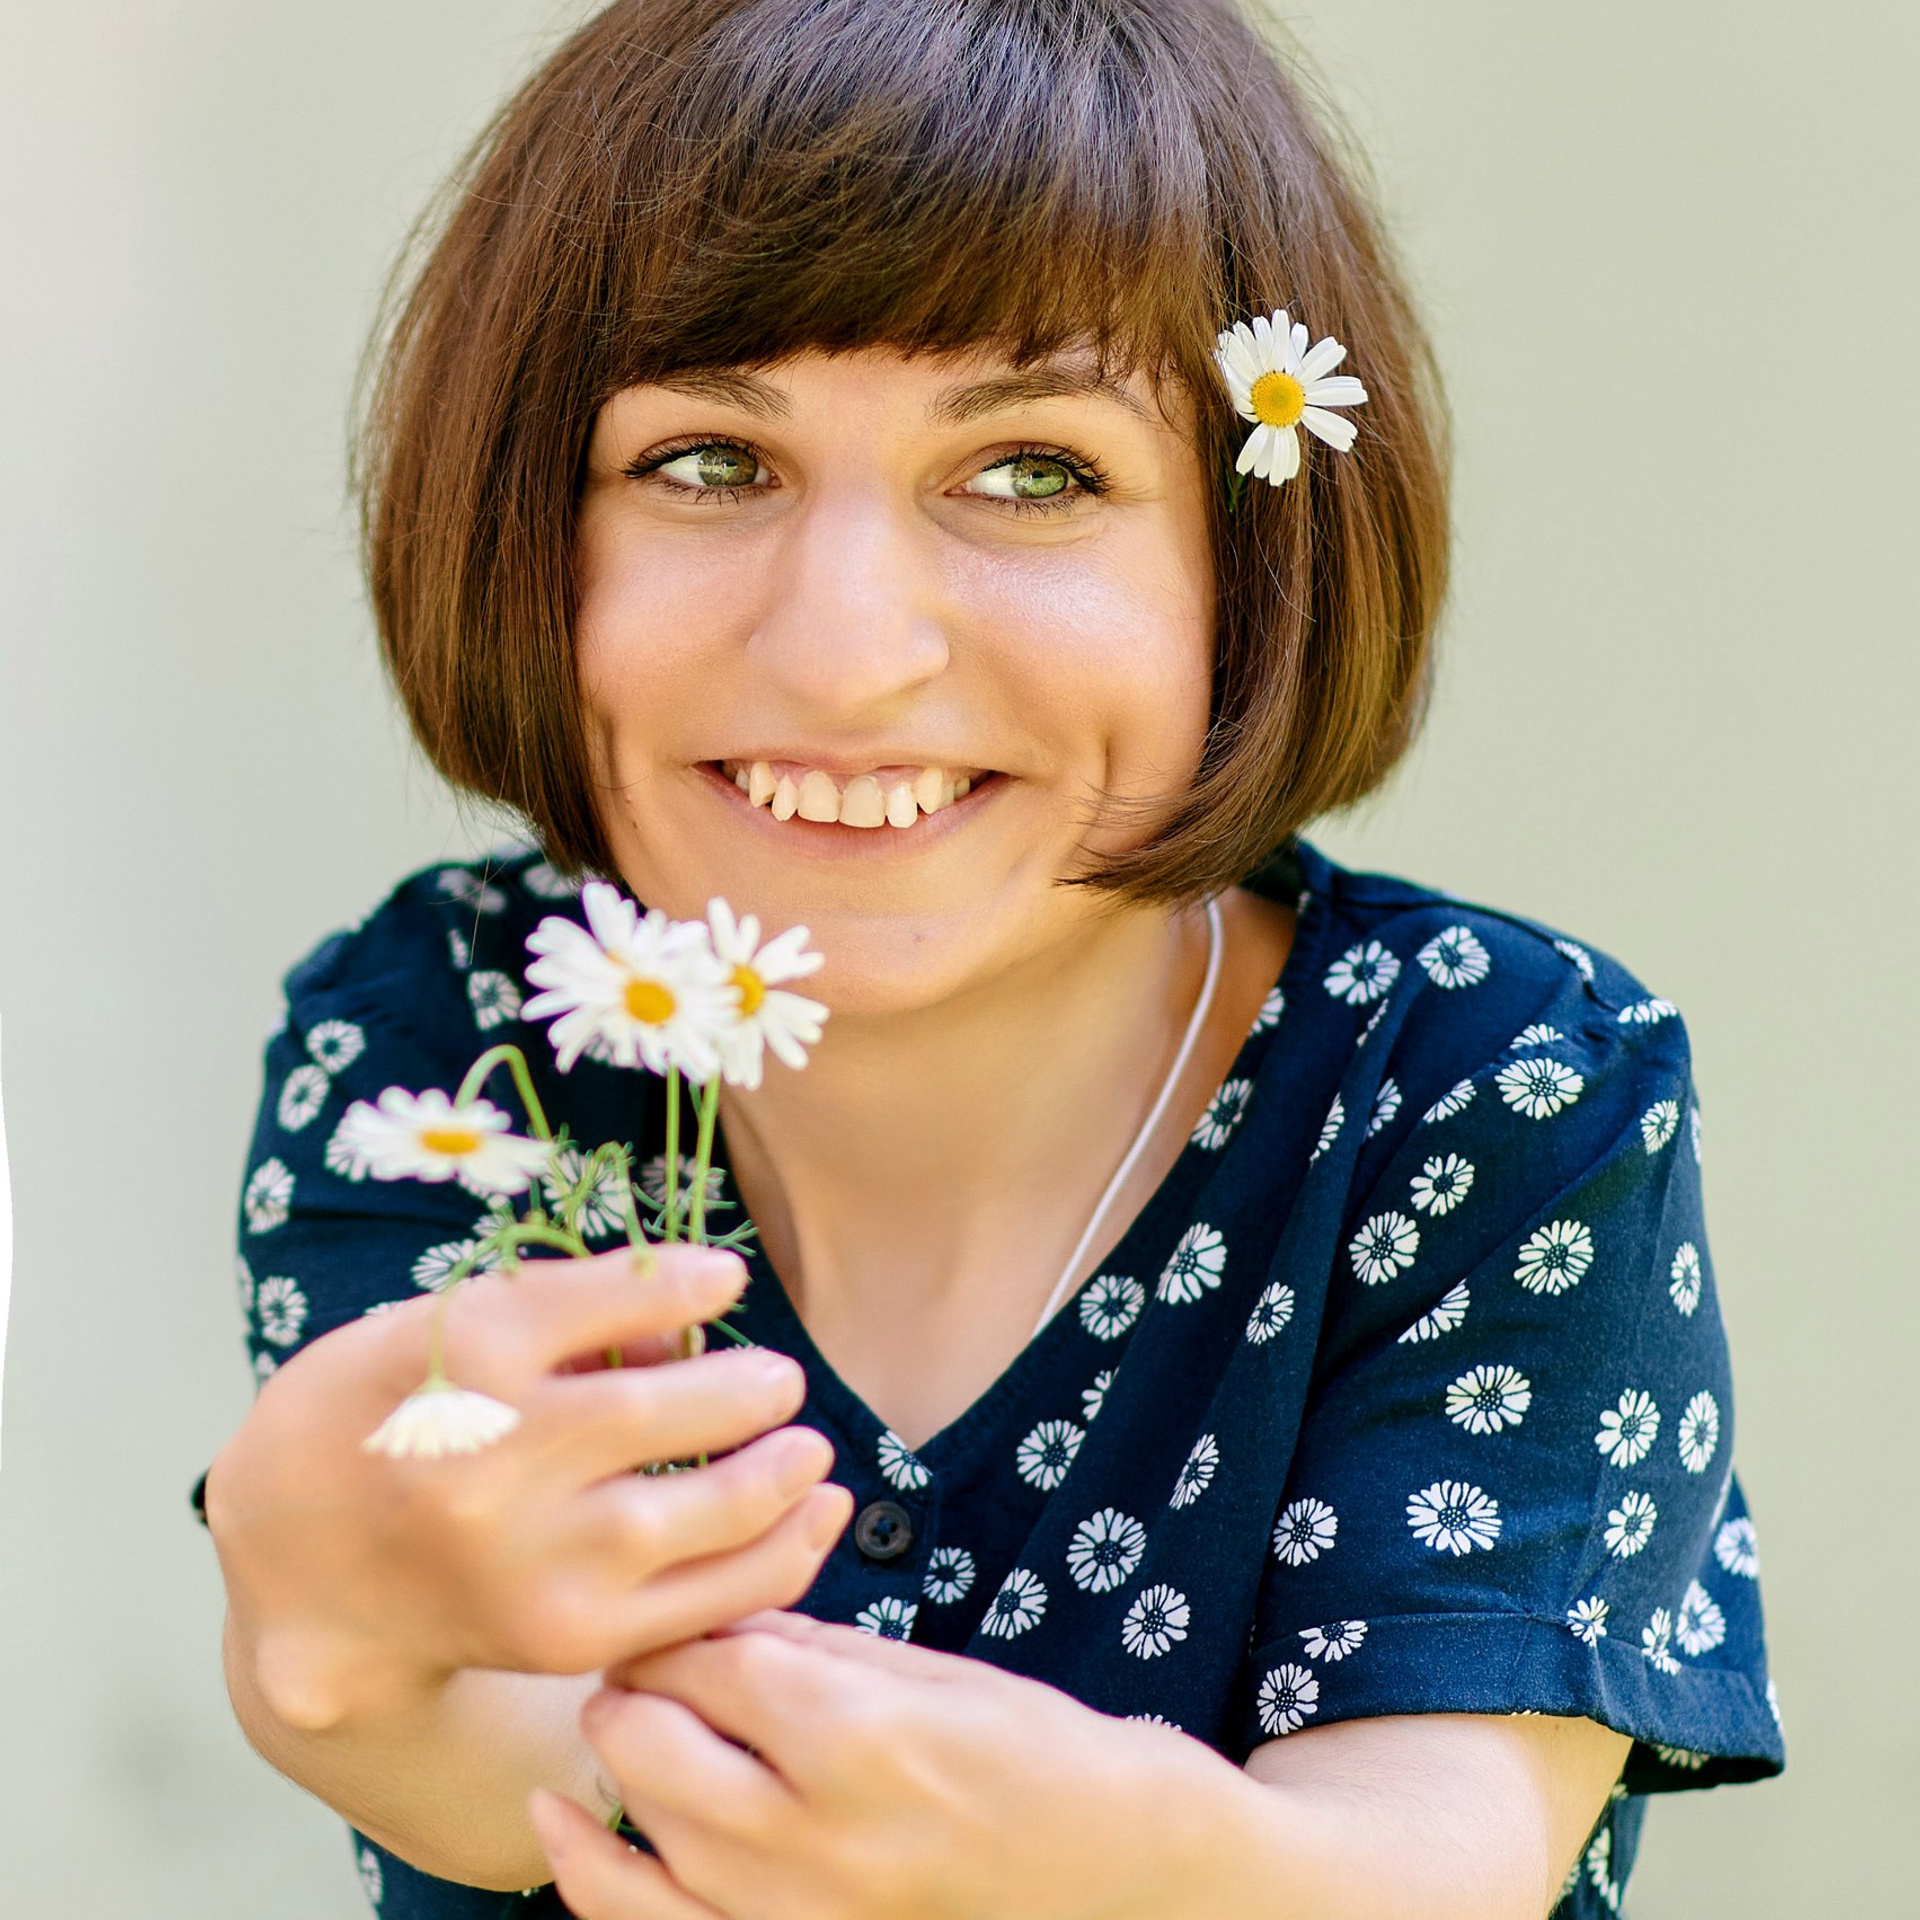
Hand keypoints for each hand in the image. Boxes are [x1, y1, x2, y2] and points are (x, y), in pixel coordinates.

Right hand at [206, 1249, 853, 1728]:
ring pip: (701, 1514)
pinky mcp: (565, 1637)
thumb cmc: (388, 1410)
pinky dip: (776, 1555)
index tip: (732, 1274)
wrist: (295, 1560)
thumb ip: (565, 1315)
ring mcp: (532, 1559)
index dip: (687, 1284)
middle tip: (782, 1383)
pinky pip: (703, 1601)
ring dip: (780, 1474)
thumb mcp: (444, 1326)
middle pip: (664, 1414)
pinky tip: (809, 1514)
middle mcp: (495, 1458)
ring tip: (806, 1446)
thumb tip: (693, 1322)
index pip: (609, 1301)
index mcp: (461, 1356)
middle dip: (751, 1392)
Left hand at [528, 1609, 1232, 1919]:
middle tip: (647, 1659)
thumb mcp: (934, 1673)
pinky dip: (593, 1882)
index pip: (713, 1663)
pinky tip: (556, 1830)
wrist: (1109, 1872)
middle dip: (636, 1687)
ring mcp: (795, 1913)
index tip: (670, 1608)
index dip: (680, 1628)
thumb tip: (722, 1615)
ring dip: (618, 1764)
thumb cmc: (1038, 1756)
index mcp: (857, 1734)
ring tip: (619, 1721)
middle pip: (654, 1743)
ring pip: (646, 1832)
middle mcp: (811, 1832)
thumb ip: (814, 1646)